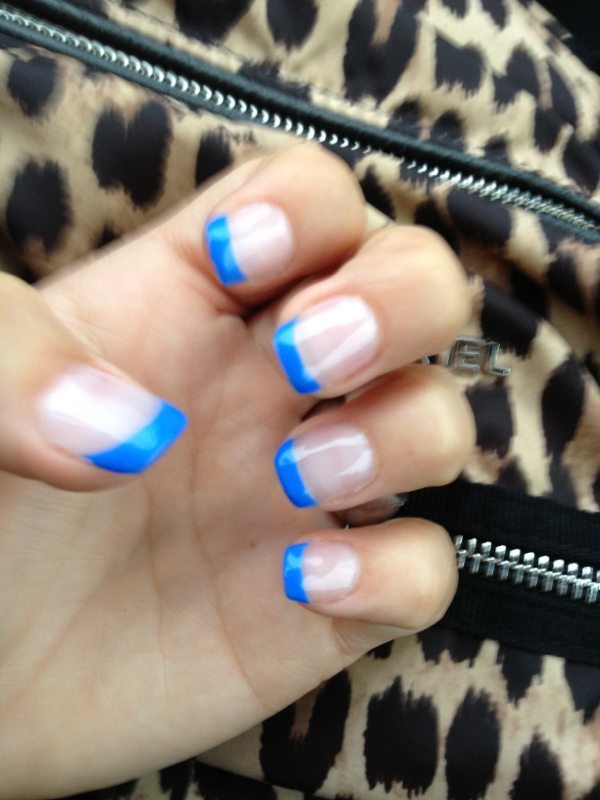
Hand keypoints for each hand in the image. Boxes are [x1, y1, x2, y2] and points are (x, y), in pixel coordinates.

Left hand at [0, 145, 473, 798]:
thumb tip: (128, 427)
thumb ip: (11, 361)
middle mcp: (270, 386)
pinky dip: (397, 571)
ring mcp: (309, 492)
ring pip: (434, 422)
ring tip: (298, 478)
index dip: (304, 211)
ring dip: (399, 435)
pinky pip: (423, 567)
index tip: (240, 265)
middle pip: (415, 287)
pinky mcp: (327, 600)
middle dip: (396, 303)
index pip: (308, 201)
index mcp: (190, 303)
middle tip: (311, 359)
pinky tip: (304, 583)